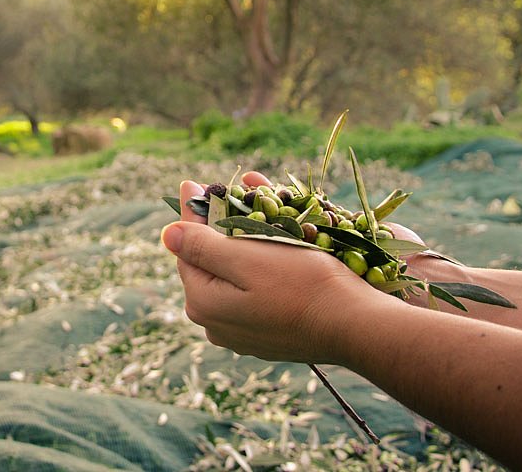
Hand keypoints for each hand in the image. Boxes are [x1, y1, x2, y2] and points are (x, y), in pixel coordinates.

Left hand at [162, 179, 399, 364]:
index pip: (187, 247)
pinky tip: (269, 251)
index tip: (191, 183)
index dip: (192, 212)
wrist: (354, 325)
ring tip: (247, 216)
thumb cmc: (303, 284)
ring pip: (230, 279)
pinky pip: (251, 294)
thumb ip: (202, 246)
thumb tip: (167, 233)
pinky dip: (256, 270)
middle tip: (221, 195)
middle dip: (215, 229)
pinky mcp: (265, 337)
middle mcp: (214, 324)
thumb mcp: (247, 257)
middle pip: (208, 264)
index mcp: (203, 302)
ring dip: (237, 247)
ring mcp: (240, 335)